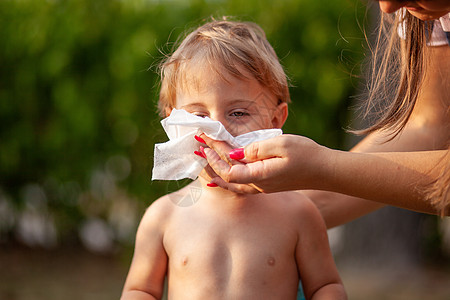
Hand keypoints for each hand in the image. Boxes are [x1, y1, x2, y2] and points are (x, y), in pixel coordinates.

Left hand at [200, 133, 332, 192]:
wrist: (326, 171)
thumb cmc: (306, 155)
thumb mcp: (281, 145)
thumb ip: (256, 148)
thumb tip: (235, 152)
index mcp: (259, 176)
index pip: (227, 170)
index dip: (214, 156)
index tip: (204, 141)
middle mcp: (258, 185)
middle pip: (226, 177)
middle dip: (209, 161)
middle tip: (197, 146)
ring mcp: (262, 187)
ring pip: (231, 183)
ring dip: (215, 169)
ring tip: (202, 159)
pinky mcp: (266, 184)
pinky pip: (239, 183)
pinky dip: (226, 176)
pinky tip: (219, 173)